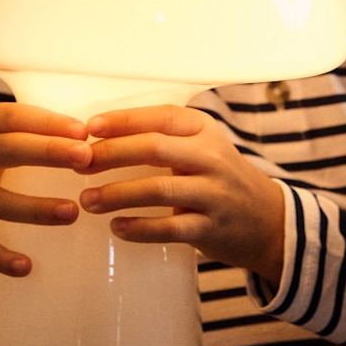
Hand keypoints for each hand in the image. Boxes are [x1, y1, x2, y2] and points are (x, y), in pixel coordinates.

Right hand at [0, 102, 91, 278]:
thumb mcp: (1, 130)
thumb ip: (38, 128)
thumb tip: (93, 133)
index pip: (15, 117)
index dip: (49, 123)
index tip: (84, 131)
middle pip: (8, 150)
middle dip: (48, 152)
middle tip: (86, 157)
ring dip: (35, 208)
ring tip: (72, 212)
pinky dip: (0, 257)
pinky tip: (26, 267)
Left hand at [80, 106, 286, 284]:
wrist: (266, 219)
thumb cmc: (217, 178)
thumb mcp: (200, 147)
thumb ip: (162, 137)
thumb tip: (97, 136)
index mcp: (204, 131)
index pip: (160, 117)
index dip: (123, 120)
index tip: (89, 128)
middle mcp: (212, 157)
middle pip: (155, 148)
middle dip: (111, 154)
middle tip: (79, 163)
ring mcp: (214, 193)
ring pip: (159, 189)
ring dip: (117, 194)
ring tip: (87, 200)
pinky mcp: (211, 228)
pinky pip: (170, 228)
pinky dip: (139, 228)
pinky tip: (116, 228)